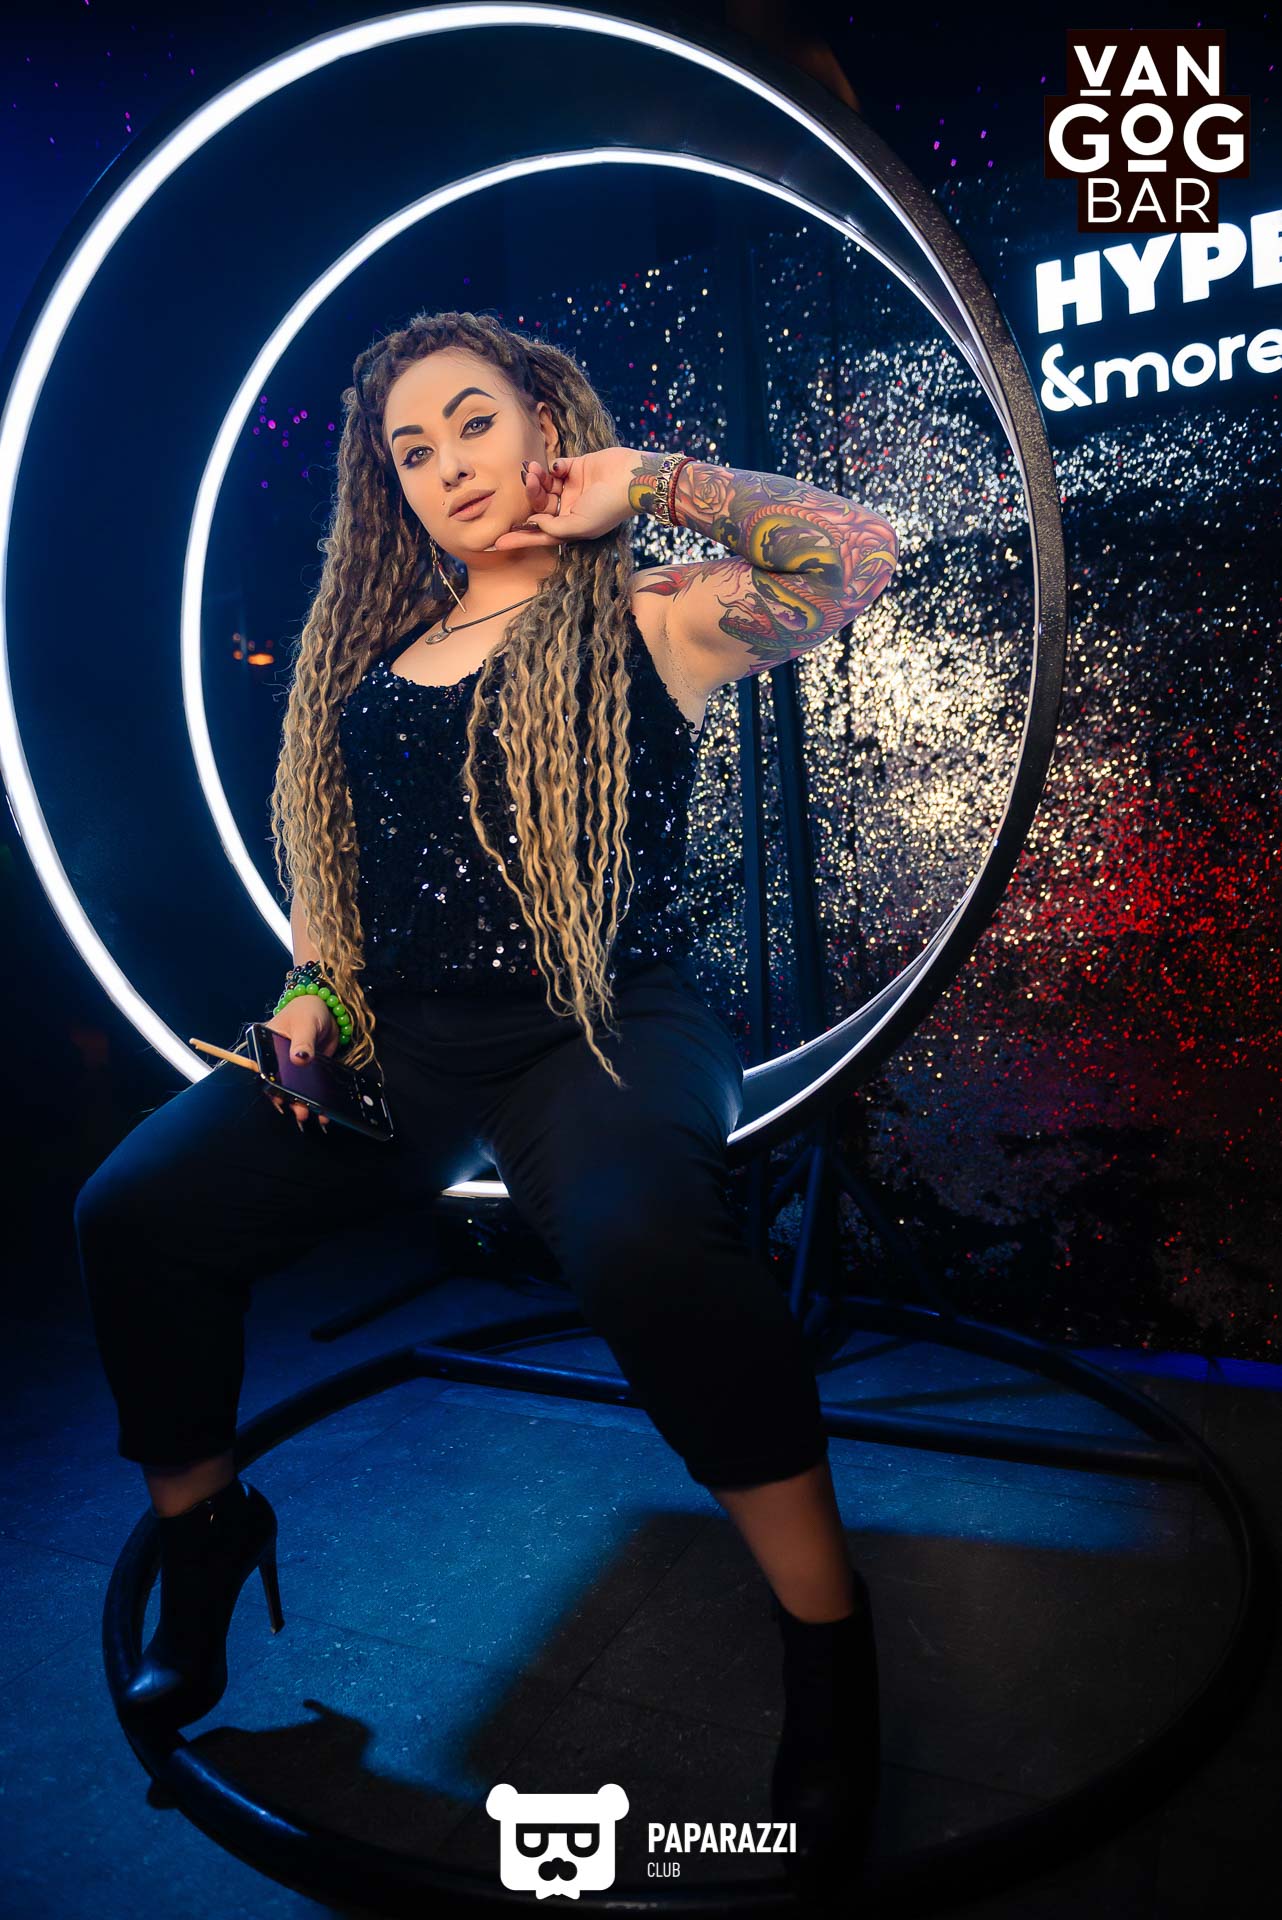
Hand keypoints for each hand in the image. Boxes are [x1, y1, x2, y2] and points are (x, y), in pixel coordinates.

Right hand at [260, 995, 337, 1132]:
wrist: (328, 1011)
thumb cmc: (308, 1010)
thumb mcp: (305, 1023)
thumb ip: (302, 1041)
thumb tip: (299, 1058)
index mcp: (267, 1046)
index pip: (265, 1071)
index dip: (271, 1088)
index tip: (281, 1100)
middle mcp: (277, 1060)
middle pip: (280, 1084)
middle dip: (290, 1100)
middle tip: (301, 1112)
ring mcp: (293, 1068)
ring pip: (296, 1089)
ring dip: (303, 1103)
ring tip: (313, 1114)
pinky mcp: (309, 1072)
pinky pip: (311, 1088)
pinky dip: (316, 1099)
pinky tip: (324, 1109)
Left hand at [485, 447, 637, 551]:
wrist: (632, 478)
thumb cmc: (609, 507)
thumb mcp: (581, 525)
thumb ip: (554, 528)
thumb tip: (533, 521)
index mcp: (571, 526)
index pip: (540, 533)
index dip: (520, 538)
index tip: (496, 542)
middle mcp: (570, 508)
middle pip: (540, 505)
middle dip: (530, 495)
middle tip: (527, 481)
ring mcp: (573, 488)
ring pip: (545, 485)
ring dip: (536, 478)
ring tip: (534, 469)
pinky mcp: (577, 467)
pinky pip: (557, 467)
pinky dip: (554, 466)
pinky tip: (561, 466)